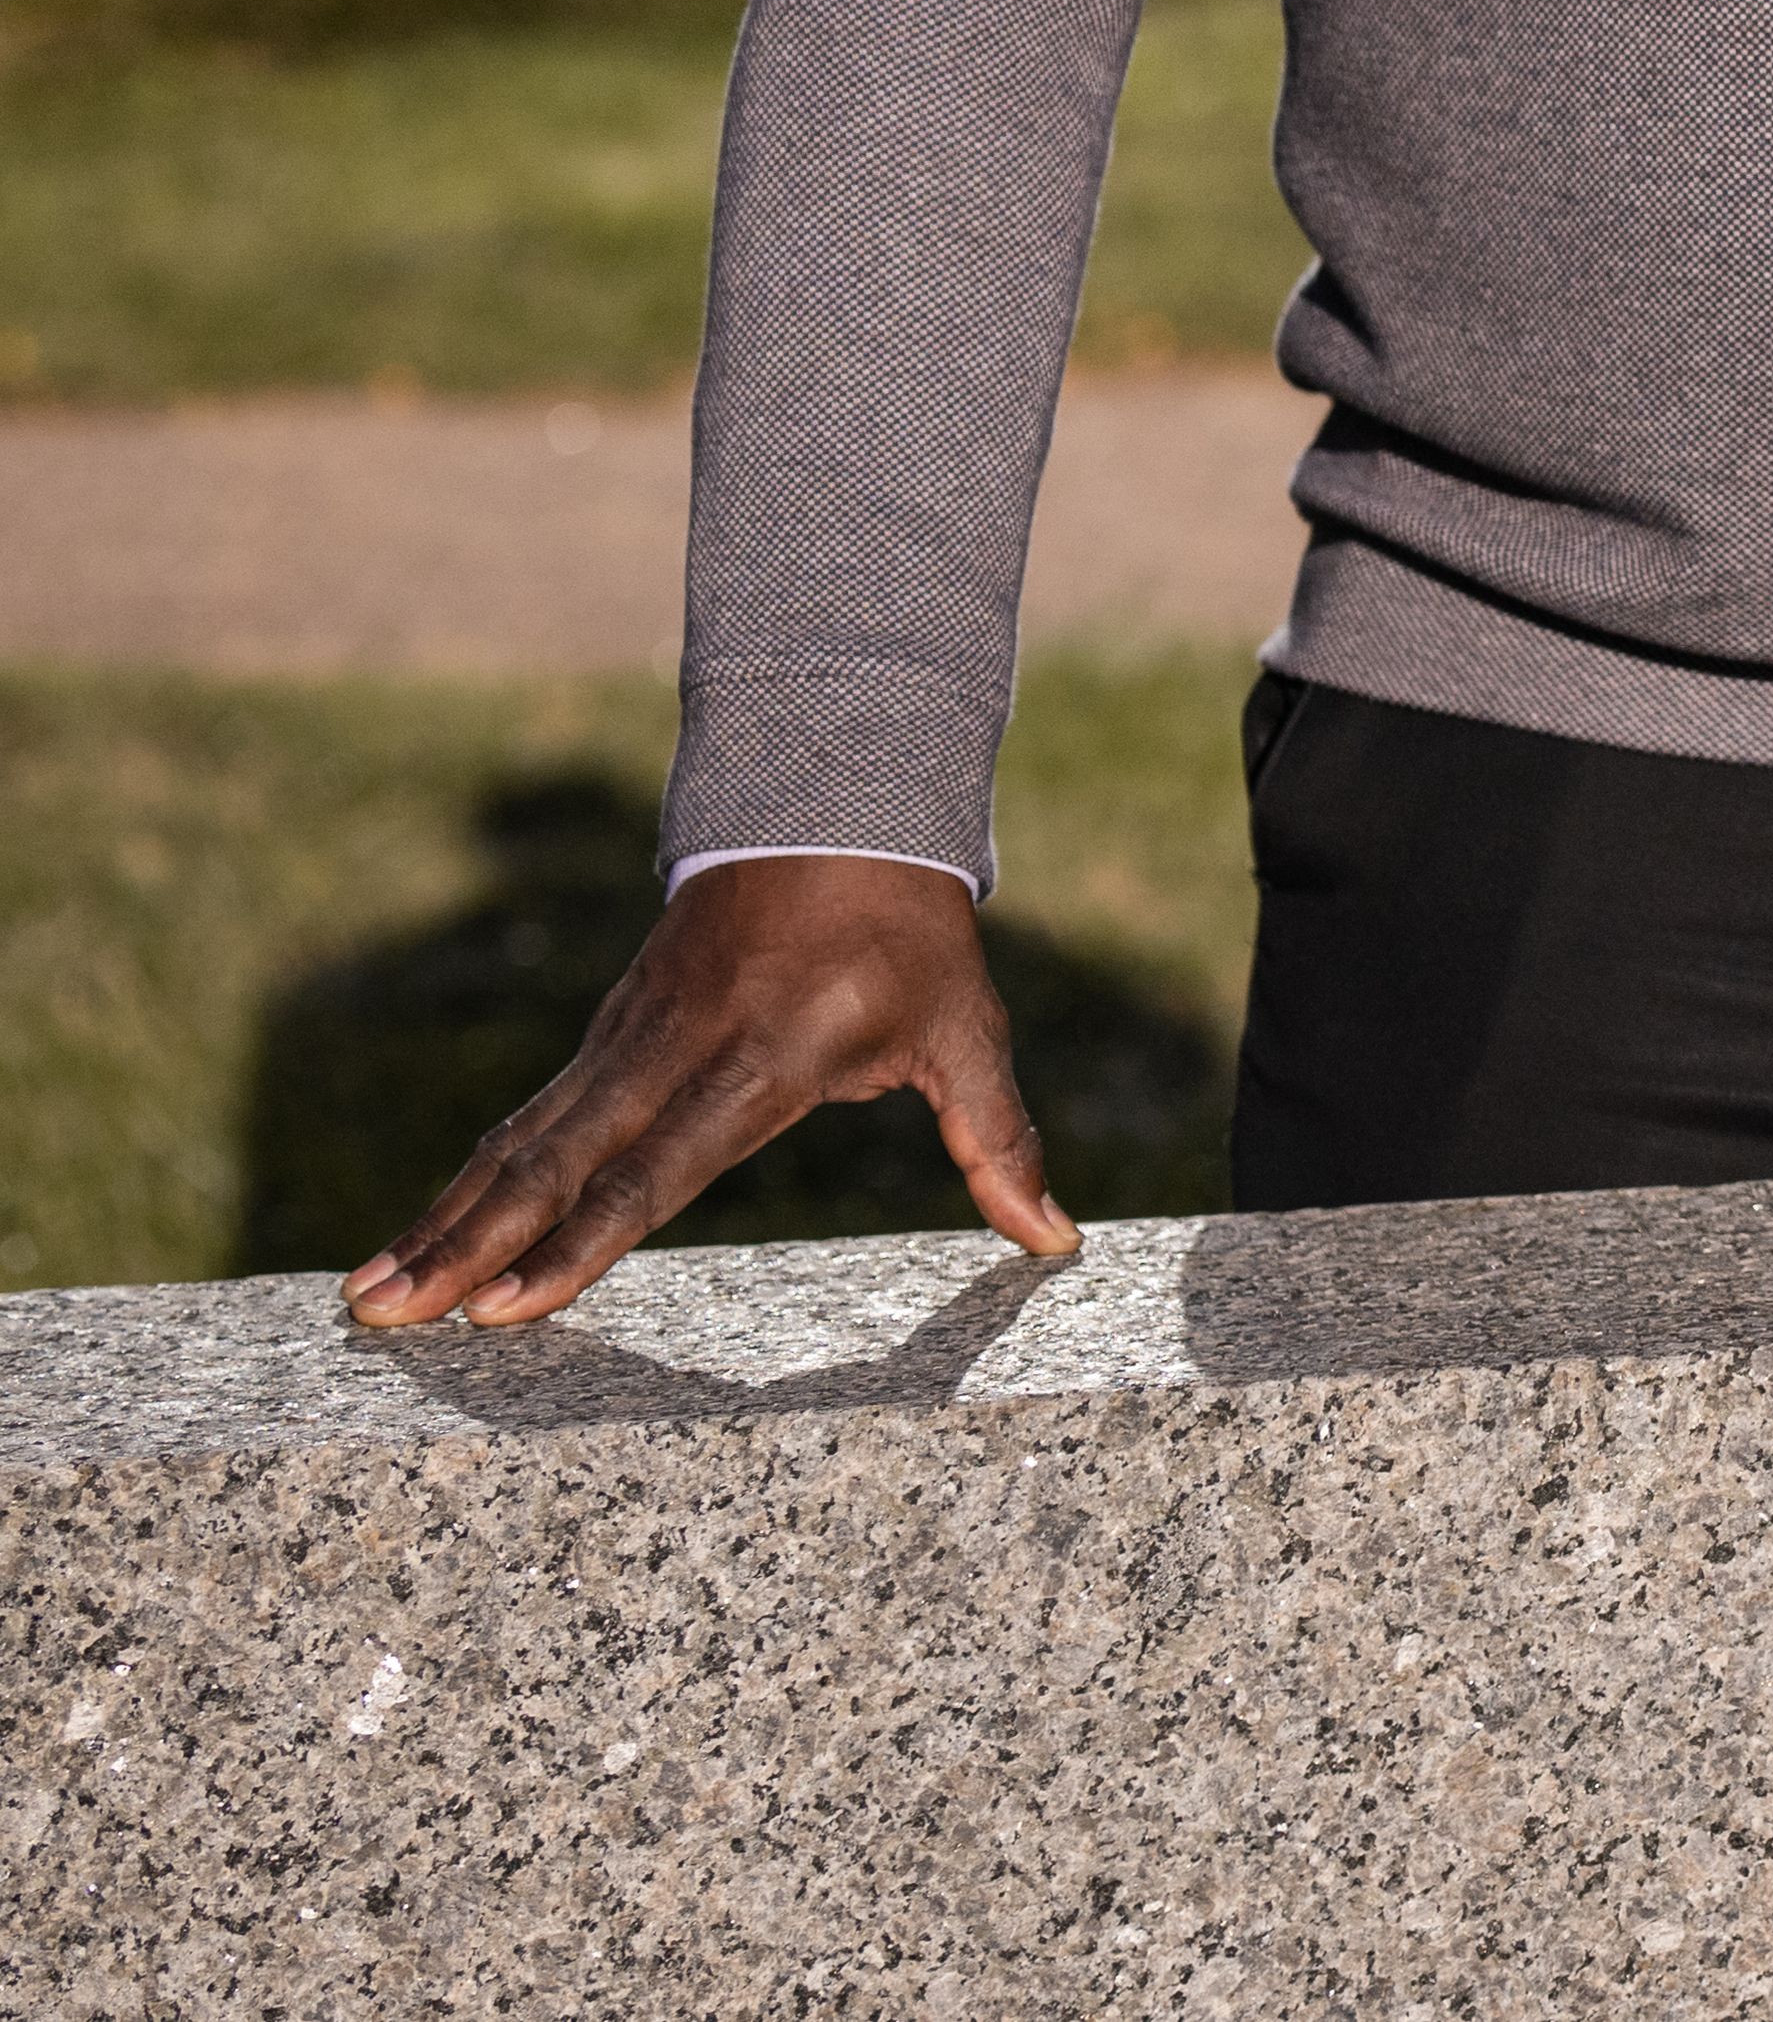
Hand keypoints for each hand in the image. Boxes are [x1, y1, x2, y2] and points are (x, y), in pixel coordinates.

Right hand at [344, 855, 1071, 1328]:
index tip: (510, 1305)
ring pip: (526, 1138)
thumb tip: (1055, 1240)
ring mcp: (631, 1033)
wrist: (841, 805)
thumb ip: (998, 1138)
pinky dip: (471, 1176)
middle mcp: (680, 1046)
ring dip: (446, 1216)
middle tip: (392, 1315)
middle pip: (561, 1158)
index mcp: (767, 1055)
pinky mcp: (609, 1029)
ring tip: (370, 1296)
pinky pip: (530, 1115)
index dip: (583, 1240)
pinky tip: (420, 1234)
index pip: (660, 1166)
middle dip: (471, 1242)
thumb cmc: (910, 937)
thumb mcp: (965, 1029)